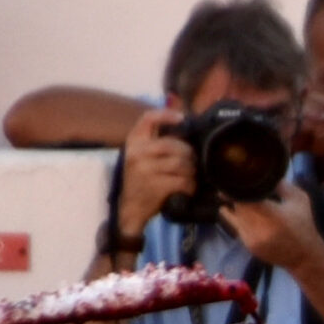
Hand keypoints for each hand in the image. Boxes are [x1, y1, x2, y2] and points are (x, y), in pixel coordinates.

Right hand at [116, 106, 193, 238]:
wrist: (130, 208)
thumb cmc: (141, 180)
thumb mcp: (140, 157)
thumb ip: (155, 142)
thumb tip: (183, 128)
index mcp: (133, 142)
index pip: (148, 118)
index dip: (166, 115)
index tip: (182, 118)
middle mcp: (137, 153)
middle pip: (173, 144)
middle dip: (188, 154)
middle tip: (192, 162)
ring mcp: (145, 169)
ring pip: (180, 163)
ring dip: (191, 171)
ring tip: (190, 176)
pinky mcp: (155, 186)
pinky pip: (182, 181)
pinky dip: (190, 186)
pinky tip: (188, 188)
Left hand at [220, 179, 323, 273]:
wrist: (304, 256)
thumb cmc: (304, 224)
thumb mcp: (299, 199)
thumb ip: (281, 185)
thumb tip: (264, 173)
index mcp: (271, 213)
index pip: (244, 198)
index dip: (237, 189)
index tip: (235, 180)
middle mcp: (258, 227)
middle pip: (237, 206)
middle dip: (235, 197)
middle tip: (234, 187)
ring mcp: (252, 238)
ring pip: (234, 218)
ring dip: (235, 208)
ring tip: (236, 199)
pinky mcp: (249, 246)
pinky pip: (238, 228)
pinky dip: (240, 220)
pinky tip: (247, 215)